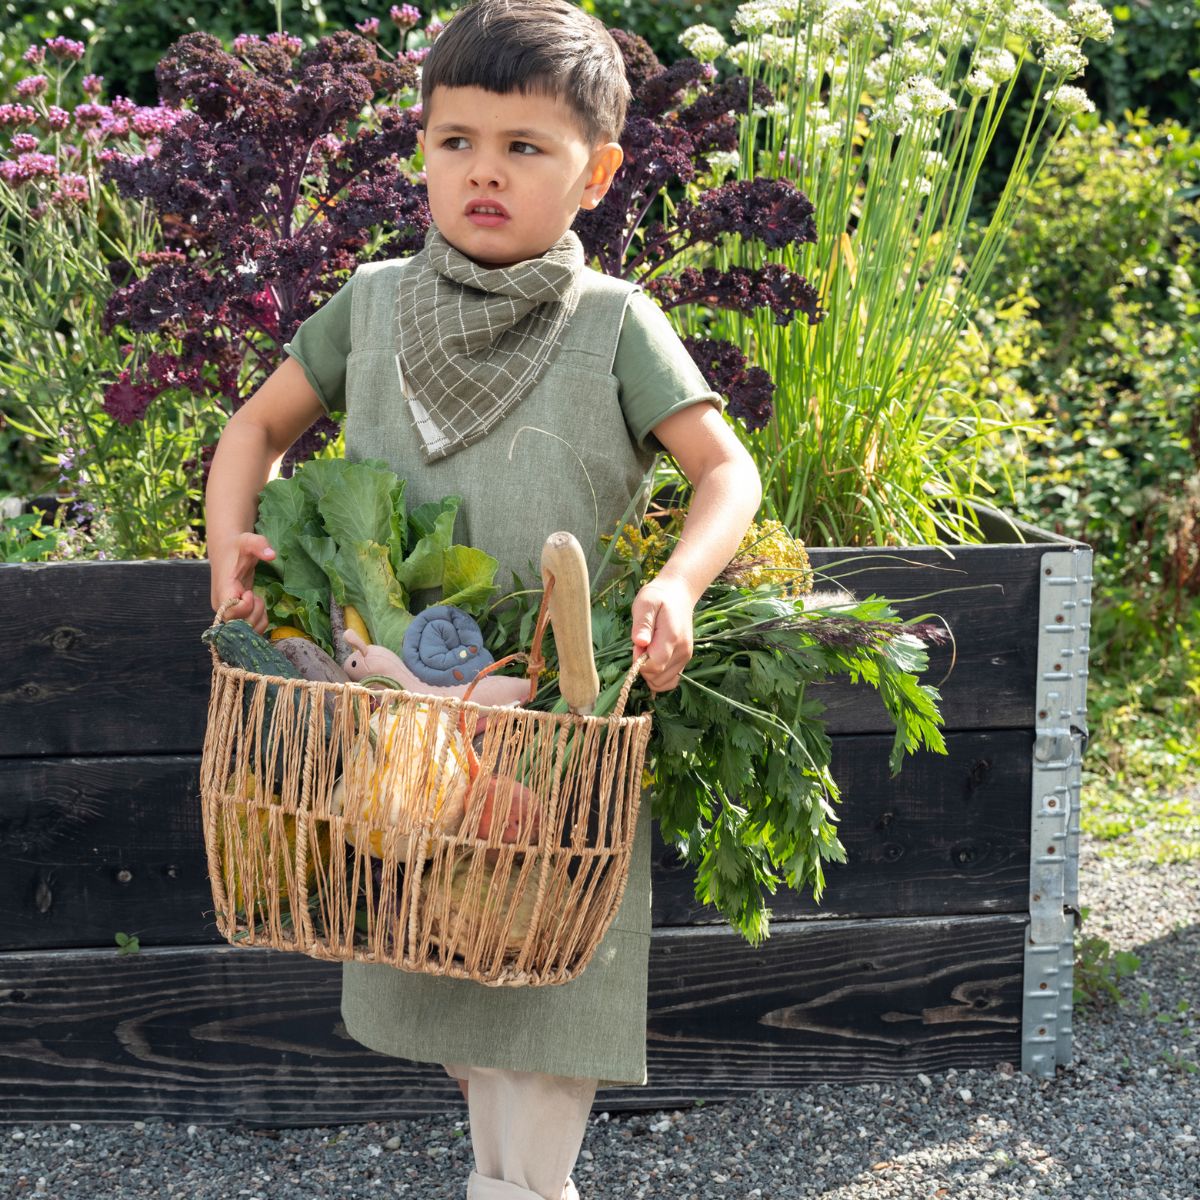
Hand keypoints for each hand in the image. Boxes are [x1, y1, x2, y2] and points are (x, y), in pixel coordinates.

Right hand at [209, 532, 274, 634]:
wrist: (228, 552)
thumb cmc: (238, 547)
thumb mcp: (248, 541)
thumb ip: (259, 545)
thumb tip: (272, 554)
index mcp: (222, 590)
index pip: (230, 613)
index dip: (245, 607)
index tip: (250, 592)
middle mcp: (221, 606)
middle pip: (238, 627)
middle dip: (255, 614)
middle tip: (257, 597)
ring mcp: (227, 613)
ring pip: (244, 632)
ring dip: (258, 620)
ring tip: (257, 601)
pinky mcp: (234, 616)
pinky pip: (248, 630)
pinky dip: (259, 623)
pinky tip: (259, 608)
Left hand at [630, 576, 694, 694]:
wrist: (678, 595)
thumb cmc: (657, 597)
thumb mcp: (645, 603)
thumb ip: (642, 624)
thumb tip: (640, 643)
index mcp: (672, 637)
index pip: (654, 665)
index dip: (639, 661)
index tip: (637, 646)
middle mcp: (682, 650)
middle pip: (657, 676)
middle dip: (643, 667)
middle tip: (642, 646)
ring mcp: (685, 657)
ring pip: (663, 682)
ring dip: (650, 673)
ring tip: (648, 651)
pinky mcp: (685, 660)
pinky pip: (670, 681)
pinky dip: (659, 678)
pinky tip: (654, 663)